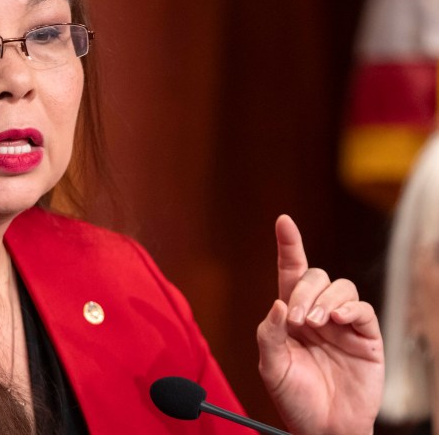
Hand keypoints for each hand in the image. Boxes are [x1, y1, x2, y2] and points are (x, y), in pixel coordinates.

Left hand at [256, 215, 383, 434]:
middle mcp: (316, 313)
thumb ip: (269, 334)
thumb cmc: (294, 397)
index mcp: (290, 315)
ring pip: (339, 287)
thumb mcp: (271, 366)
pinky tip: (338, 320)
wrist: (323, 427)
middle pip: (314, 277)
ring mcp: (342, 324)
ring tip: (317, 325)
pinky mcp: (366, 337)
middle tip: (298, 320)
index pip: (290, 273)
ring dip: (325, 300)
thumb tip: (279, 304)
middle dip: (304, 291)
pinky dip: (350, 308)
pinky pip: (362, 309)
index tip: (283, 221)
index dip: (289, 246)